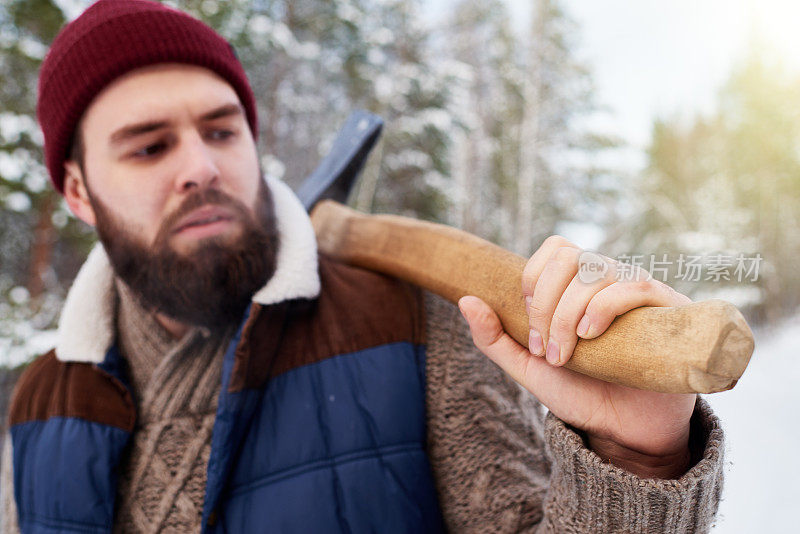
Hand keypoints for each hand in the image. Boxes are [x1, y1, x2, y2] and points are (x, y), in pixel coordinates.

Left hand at [458, 236, 696, 478]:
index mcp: (578, 286)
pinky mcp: (667, 310)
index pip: (553, 249)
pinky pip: (635, 285)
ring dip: (568, 313)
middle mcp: (609, 281)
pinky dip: (603, 306)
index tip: (529, 326)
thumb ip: (494, 338)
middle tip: (546, 348)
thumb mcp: (528, 367)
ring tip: (567, 354)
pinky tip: (590, 336)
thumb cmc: (580, 392)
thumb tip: (465, 299)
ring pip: (596, 270)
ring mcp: (637, 292)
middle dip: (546, 303)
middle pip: (569, 256)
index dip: (532, 281)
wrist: (625, 429)